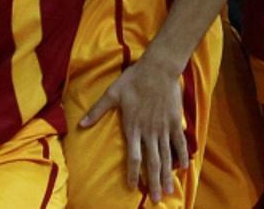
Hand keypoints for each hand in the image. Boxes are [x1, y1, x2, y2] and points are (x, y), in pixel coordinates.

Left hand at [80, 55, 187, 203]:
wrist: (159, 68)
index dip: (133, 173)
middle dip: (153, 183)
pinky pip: (179, 143)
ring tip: (168, 191)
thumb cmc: (134, 80)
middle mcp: (149, 132)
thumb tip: (80, 124)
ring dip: (167, 175)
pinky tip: (183, 169)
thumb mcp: (112, 93)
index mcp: (133, 127)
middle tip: (156, 200)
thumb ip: (97, 111)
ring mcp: (163, 128)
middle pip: (152, 162)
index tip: (132, 187)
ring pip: (166, 156)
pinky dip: (182, 156)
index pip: (133, 157)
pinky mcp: (175, 121)